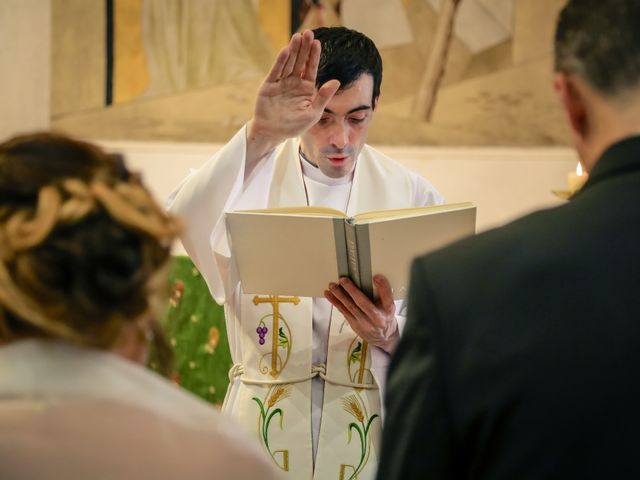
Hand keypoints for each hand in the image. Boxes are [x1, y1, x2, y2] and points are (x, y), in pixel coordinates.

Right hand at [247, 30, 339, 158]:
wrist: (273, 133)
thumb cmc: (294, 126)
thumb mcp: (313, 113)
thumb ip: (323, 97)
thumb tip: (336, 81)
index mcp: (305, 88)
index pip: (311, 68)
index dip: (314, 56)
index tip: (317, 42)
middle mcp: (293, 82)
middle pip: (300, 62)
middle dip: (304, 48)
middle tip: (308, 32)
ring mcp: (281, 83)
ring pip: (288, 63)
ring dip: (293, 50)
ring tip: (297, 36)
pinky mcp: (269, 85)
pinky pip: (276, 71)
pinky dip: (281, 62)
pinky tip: (286, 51)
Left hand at [325, 275, 398, 353]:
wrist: (383, 337)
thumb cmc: (385, 317)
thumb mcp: (389, 305)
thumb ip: (383, 293)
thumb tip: (374, 278)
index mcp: (388, 310)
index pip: (387, 297)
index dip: (383, 287)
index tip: (376, 278)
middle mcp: (377, 318)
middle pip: (363, 303)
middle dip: (352, 290)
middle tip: (344, 280)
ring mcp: (364, 323)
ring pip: (350, 307)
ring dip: (340, 295)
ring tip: (332, 286)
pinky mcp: (355, 324)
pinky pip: (344, 311)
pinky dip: (336, 302)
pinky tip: (329, 295)